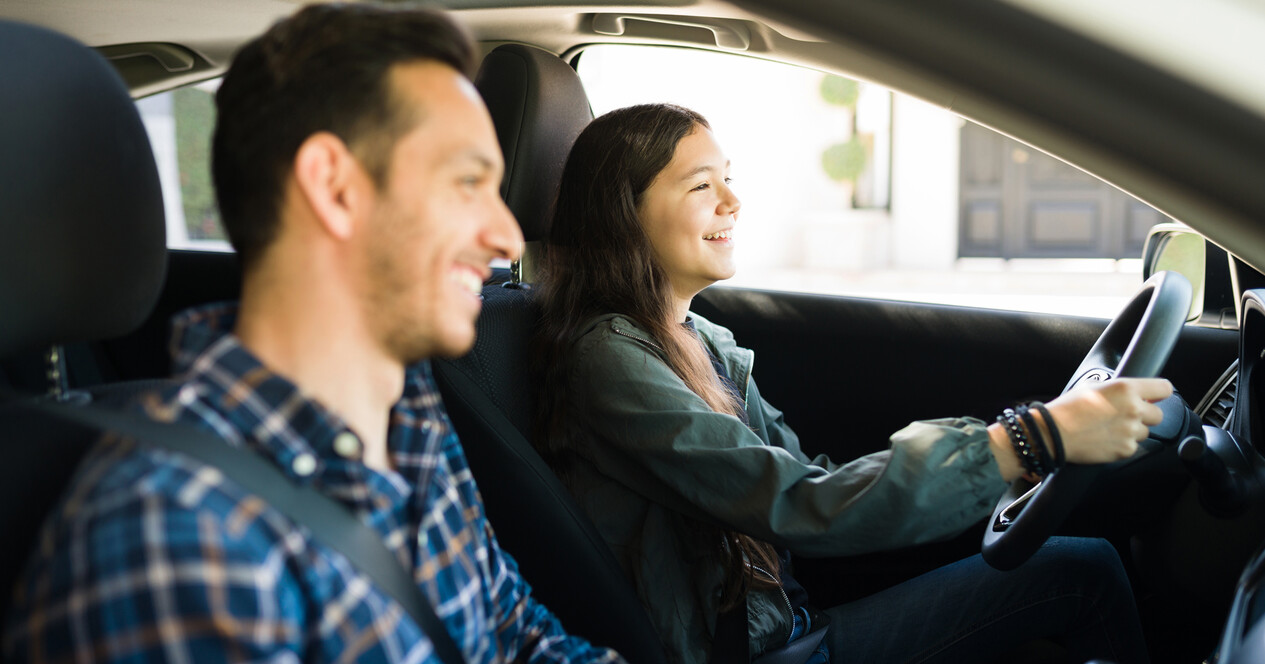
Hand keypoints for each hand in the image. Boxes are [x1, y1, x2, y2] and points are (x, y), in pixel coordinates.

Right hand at [1041, 377, 1172, 464]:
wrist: (1053, 433)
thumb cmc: (1067, 409)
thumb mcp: (1091, 386)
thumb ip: (1115, 388)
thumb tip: (1127, 392)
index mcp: (1126, 389)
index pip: (1164, 388)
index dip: (1158, 392)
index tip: (1154, 396)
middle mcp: (1133, 409)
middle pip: (1158, 414)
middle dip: (1145, 415)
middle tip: (1125, 415)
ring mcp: (1131, 431)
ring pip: (1145, 431)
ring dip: (1132, 430)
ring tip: (1109, 428)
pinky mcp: (1126, 450)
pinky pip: (1132, 446)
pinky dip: (1122, 444)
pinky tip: (1104, 439)